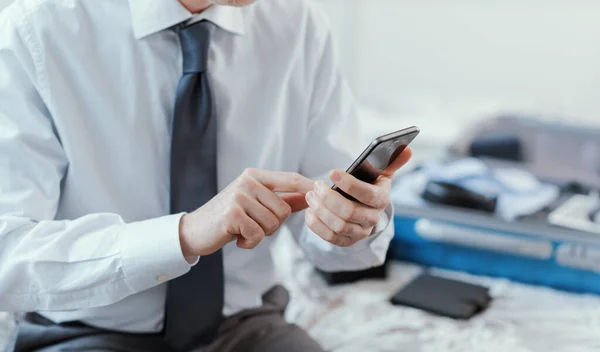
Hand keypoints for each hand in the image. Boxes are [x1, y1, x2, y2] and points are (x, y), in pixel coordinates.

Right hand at [179, 169, 313, 256]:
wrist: (196, 230)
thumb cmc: (229, 218)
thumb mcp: (256, 204)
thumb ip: (283, 199)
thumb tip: (312, 195)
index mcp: (255, 175)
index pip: (291, 178)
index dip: (309, 187)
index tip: (325, 190)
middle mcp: (248, 181)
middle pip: (284, 209)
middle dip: (273, 225)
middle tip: (253, 226)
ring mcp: (239, 196)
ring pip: (273, 223)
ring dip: (260, 234)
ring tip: (243, 230)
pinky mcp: (233, 214)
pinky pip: (258, 234)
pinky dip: (250, 243)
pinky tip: (236, 238)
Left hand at [304, 147, 411, 246]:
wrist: (364, 206)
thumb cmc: (369, 183)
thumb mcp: (380, 171)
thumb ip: (392, 159)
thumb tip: (406, 149)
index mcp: (382, 199)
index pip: (367, 194)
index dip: (349, 184)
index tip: (332, 172)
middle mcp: (373, 218)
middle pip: (349, 212)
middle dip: (329, 198)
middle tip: (316, 186)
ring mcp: (360, 232)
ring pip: (338, 226)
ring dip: (321, 210)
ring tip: (310, 196)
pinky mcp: (347, 241)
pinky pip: (330, 238)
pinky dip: (317, 226)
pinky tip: (309, 212)